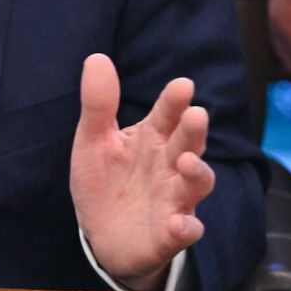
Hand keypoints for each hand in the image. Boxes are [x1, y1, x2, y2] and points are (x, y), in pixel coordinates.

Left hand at [70, 53, 214, 290]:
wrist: (101, 233)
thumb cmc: (104, 180)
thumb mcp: (93, 140)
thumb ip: (99, 104)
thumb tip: (96, 57)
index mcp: (151, 139)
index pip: (166, 115)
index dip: (174, 101)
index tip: (182, 85)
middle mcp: (169, 165)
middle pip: (188, 144)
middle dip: (193, 131)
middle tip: (196, 115)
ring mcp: (173, 199)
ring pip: (195, 185)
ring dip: (196, 173)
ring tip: (187, 162)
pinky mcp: (169, 233)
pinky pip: (185, 231)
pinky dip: (186, 228)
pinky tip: (180, 223)